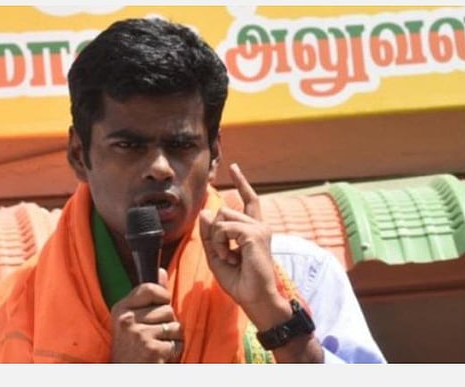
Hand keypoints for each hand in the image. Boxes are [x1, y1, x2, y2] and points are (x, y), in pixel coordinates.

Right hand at [110, 268, 183, 362]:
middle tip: (153, 335)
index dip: (162, 296)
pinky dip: (173, 352)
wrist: (126, 373)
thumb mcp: (133, 319)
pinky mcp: (152, 350)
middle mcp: (127, 320)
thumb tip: (161, 271)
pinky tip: (160, 356)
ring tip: (157, 345)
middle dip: (167, 322)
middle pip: (167, 309)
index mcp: (121, 309)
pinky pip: (177, 343)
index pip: (149, 288)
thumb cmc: (131, 347)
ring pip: (175, 326)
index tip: (160, 306)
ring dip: (172, 338)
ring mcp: (139, 335)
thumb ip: (148, 295)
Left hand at [199, 163, 291, 328]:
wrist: (254, 297)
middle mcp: (259, 225)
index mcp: (254, 229)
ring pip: (222, 218)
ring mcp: (259, 228)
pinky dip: (220, 244)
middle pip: (224, 210)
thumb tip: (205, 211)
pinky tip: (231, 258)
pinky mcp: (254, 233)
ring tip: (229, 258)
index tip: (234, 167)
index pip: (248, 199)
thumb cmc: (239, 280)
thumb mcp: (217, 254)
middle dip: (215, 233)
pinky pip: (223, 228)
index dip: (241, 182)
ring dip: (217, 240)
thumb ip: (210, 234)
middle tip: (226, 255)